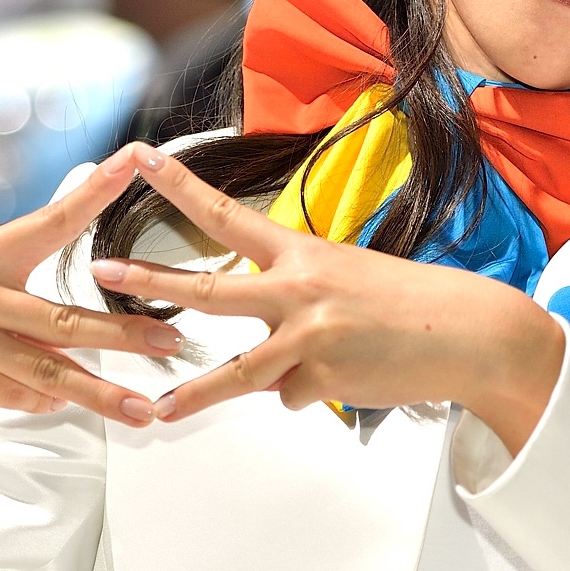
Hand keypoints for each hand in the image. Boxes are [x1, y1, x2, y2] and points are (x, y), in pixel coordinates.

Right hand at [0, 148, 182, 460]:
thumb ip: (7, 279)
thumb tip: (59, 308)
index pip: (51, 220)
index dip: (94, 191)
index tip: (134, 161)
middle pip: (65, 320)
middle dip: (127, 335)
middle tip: (174, 341)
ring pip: (48, 374)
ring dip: (101, 394)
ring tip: (145, 410)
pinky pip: (13, 397)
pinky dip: (43, 401)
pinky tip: (66, 403)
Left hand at [89, 143, 565, 454]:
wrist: (466, 334)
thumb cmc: (411, 304)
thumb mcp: (347, 279)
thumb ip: (296, 302)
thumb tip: (267, 348)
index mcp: (302, 255)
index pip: (228, 215)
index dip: (182, 187)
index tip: (143, 159)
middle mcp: (298, 291)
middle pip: (208, 291)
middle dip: (149, 281)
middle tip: (102, 270)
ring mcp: (307, 338)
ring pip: (238, 374)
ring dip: (195, 396)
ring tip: (160, 411)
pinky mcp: (322, 380)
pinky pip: (293, 396)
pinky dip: (311, 393)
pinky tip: (348, 378)